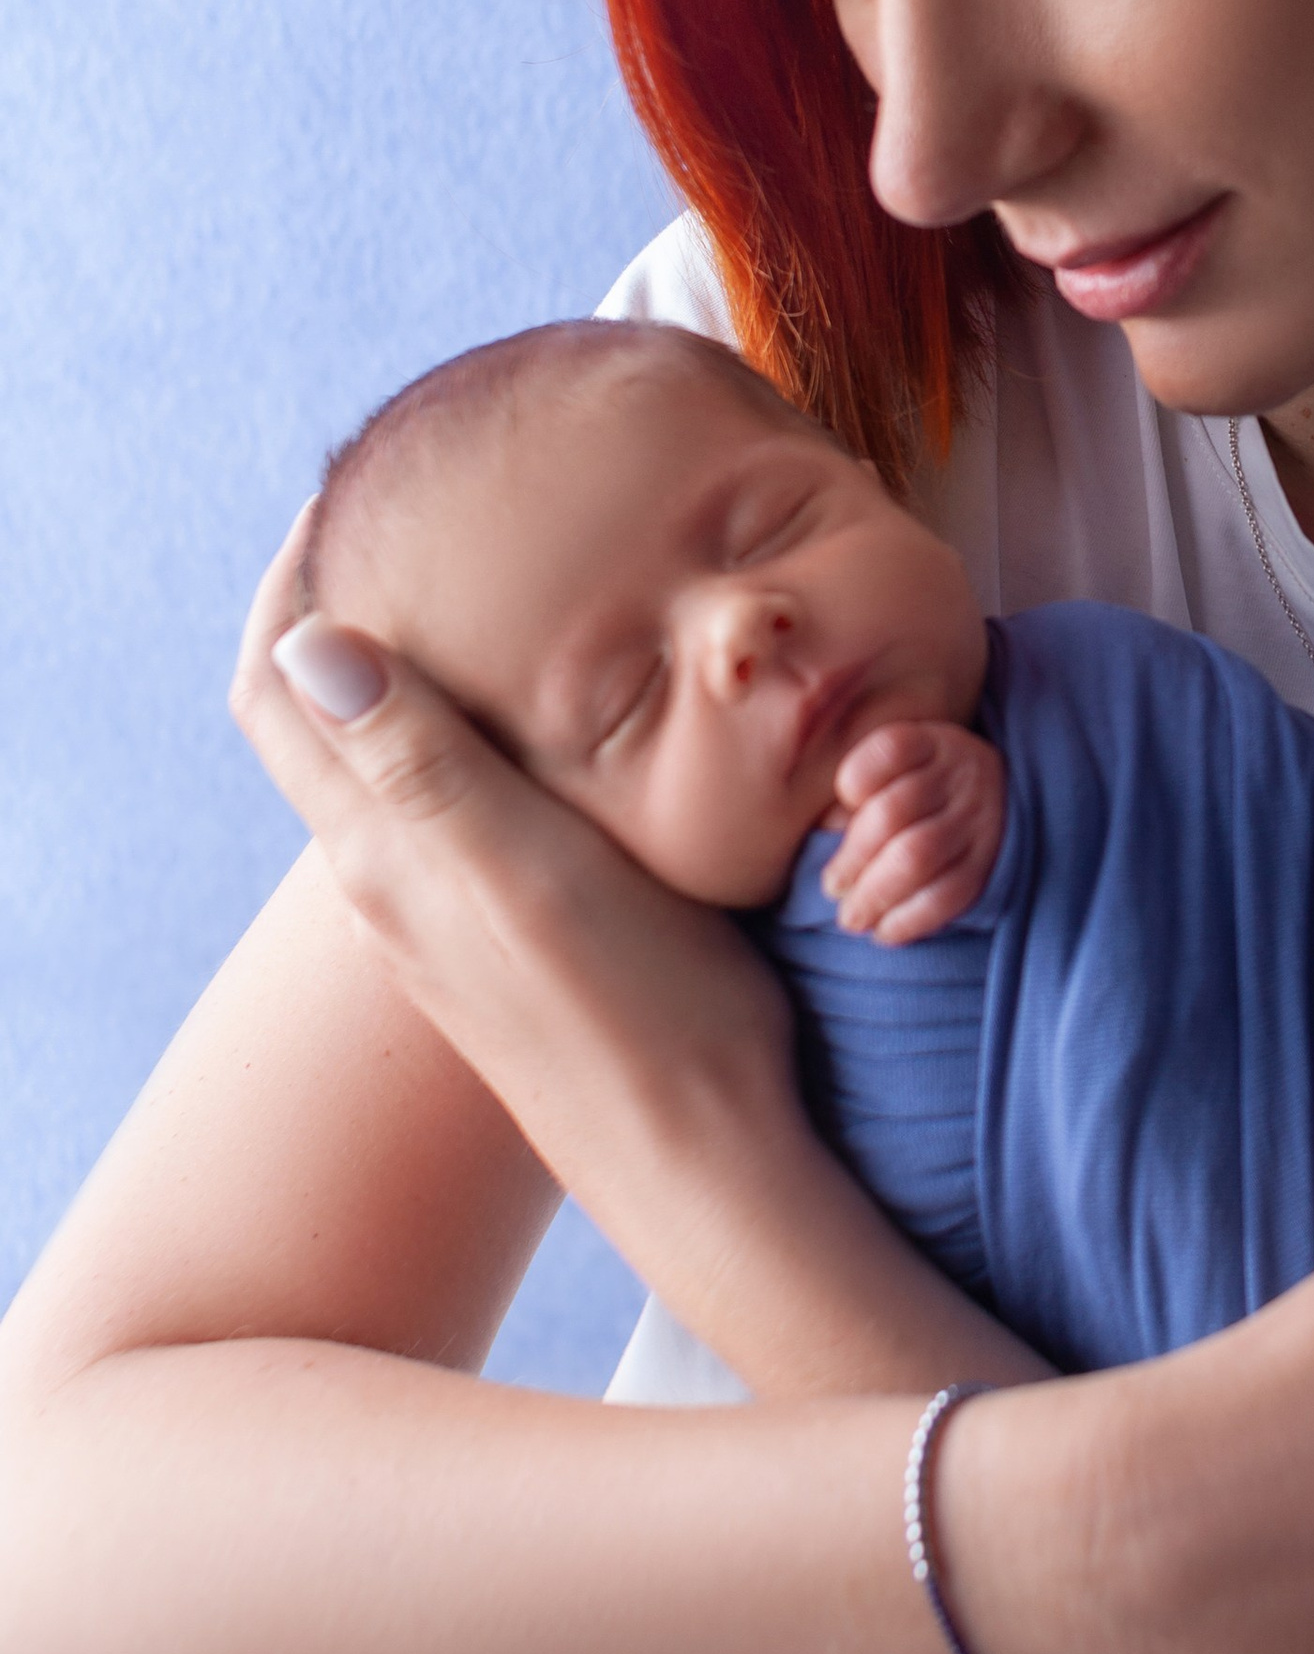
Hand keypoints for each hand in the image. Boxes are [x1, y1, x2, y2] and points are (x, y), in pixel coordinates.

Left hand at [237, 510, 799, 1192]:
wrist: (696, 1159)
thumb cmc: (627, 1011)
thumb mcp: (520, 868)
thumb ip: (418, 758)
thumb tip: (308, 640)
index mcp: (384, 852)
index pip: (276, 694)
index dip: (285, 583)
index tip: (336, 493)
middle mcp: (394, 886)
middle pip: (317, 723)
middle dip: (336, 610)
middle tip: (404, 519)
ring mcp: (447, 922)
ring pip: (385, 769)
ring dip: (399, 674)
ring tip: (467, 595)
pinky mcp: (506, 944)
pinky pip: (448, 814)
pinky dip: (461, 737)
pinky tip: (535, 727)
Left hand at [820, 720, 1005, 942]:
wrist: (994, 800)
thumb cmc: (919, 786)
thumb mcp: (895, 771)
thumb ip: (858, 793)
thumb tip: (827, 833)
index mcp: (930, 743)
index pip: (890, 750)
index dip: (855, 779)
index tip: (844, 803)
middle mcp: (960, 775)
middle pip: (893, 812)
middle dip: (852, 857)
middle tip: (831, 887)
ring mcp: (979, 819)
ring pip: (917, 857)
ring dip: (874, 893)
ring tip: (850, 917)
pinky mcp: (988, 863)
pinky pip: (948, 895)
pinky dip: (909, 919)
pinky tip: (884, 930)